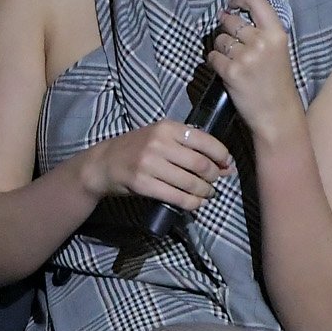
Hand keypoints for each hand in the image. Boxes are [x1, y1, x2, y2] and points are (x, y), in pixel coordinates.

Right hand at [76, 117, 235, 215]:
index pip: (205, 141)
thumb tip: (225, 164)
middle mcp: (158, 143)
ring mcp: (149, 164)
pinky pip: (176, 197)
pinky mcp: (143, 184)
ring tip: (206, 193)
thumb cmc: (137, 148)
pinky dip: (191, 203)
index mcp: (166, 127)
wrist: (104, 163)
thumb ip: (188, 146)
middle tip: (213, 181)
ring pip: (191, 183)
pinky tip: (195, 202)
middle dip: (213, 176)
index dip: (221, 156)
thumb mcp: (160, 136)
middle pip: (200, 164)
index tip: (226, 165)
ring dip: (205, 192)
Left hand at [203, 0, 300, 129]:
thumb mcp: (278, 51)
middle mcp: (261, 42)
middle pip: (231, 20)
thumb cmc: (277, 83)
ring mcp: (245, 57)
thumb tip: (230, 13)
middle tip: (233, 42)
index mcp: (277, 34)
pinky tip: (226, 70)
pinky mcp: (231, 71)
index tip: (232, 2)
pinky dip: (215, 62)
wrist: (277, 115)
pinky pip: (212, 57)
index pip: (257, 1)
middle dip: (226, 28)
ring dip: (221, 48)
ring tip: (233, 61)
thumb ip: (261, 32)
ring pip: (219, 39)